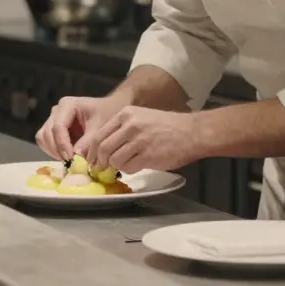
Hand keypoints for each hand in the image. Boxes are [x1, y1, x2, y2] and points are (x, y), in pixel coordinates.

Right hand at [35, 95, 126, 160]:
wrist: (109, 110)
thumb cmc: (107, 115)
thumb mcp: (100, 127)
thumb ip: (88, 142)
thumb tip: (76, 157)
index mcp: (68, 105)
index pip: (58, 127)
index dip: (62, 144)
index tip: (71, 159)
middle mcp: (56, 110)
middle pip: (47, 133)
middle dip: (57, 150)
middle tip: (70, 163)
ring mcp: (53, 119)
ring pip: (43, 138)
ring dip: (53, 151)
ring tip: (69, 160)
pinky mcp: (53, 128)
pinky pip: (45, 142)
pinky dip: (53, 151)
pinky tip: (67, 156)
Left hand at [77, 105, 198, 173]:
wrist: (192, 132)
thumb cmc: (167, 127)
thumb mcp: (141, 118)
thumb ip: (122, 130)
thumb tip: (103, 149)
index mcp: (126, 115)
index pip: (99, 135)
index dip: (92, 151)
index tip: (92, 160)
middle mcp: (130, 125)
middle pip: (103, 148)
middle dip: (99, 162)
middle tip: (100, 169)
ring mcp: (139, 140)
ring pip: (114, 159)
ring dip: (116, 166)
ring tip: (126, 165)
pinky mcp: (148, 155)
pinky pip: (128, 167)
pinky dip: (129, 170)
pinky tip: (138, 165)